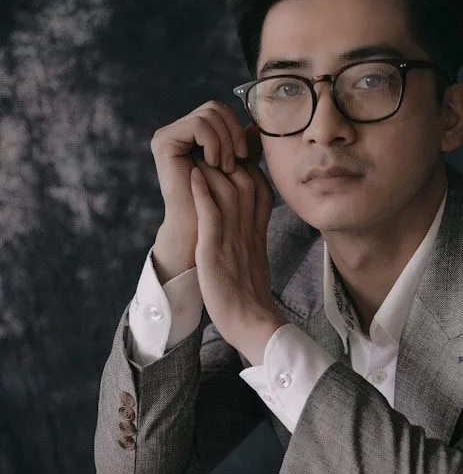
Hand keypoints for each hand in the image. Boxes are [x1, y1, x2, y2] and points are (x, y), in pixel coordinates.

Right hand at [150, 101, 260, 280]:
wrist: (201, 229)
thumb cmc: (222, 203)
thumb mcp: (237, 170)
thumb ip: (243, 148)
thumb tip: (256, 126)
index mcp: (194, 134)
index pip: (222, 111)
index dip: (238, 128)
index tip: (246, 156)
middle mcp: (178, 131)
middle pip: (215, 107)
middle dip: (233, 133)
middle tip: (237, 160)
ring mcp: (168, 134)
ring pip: (209, 113)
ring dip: (226, 141)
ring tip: (225, 166)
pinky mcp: (163, 141)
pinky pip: (198, 124)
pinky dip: (214, 142)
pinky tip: (214, 163)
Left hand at [189, 156, 286, 362]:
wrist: (253, 323)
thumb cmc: (249, 294)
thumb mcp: (253, 256)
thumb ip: (248, 232)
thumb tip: (240, 217)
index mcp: (259, 230)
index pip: (258, 185)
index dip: (245, 166)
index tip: (229, 157)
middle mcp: (250, 229)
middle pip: (245, 180)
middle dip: (227, 160)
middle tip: (208, 150)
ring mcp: (235, 238)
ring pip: (229, 189)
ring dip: (212, 169)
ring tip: (198, 155)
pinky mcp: (216, 250)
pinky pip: (211, 213)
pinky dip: (202, 191)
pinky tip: (192, 176)